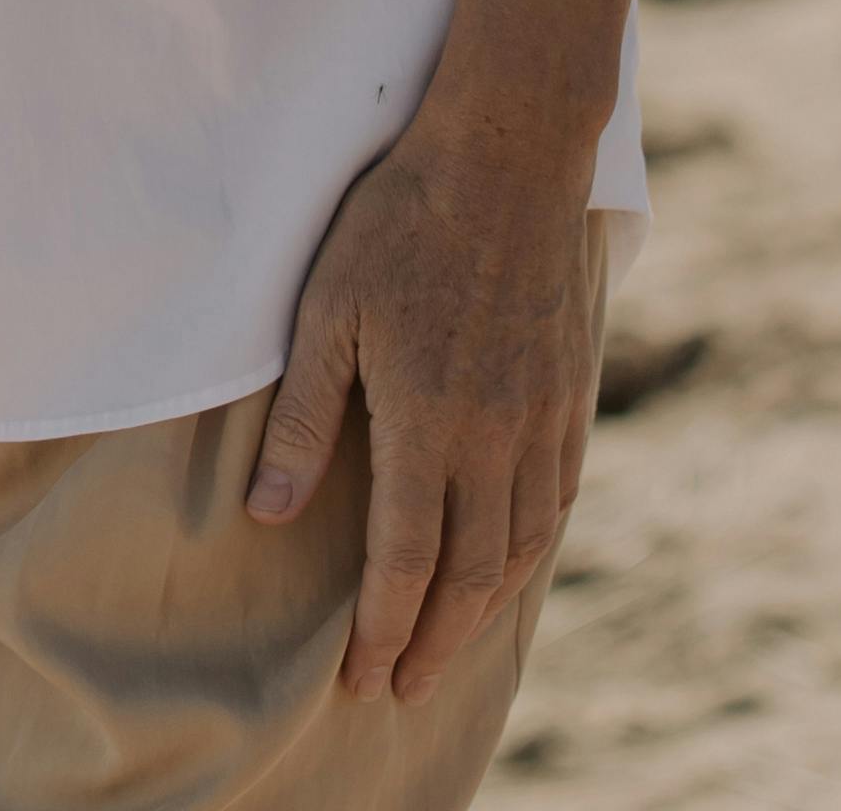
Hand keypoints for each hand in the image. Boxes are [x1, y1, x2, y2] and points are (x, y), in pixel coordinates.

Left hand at [247, 122, 597, 699]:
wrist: (508, 153)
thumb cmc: (400, 222)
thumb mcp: (326, 311)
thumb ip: (303, 420)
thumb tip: (271, 517)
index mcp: (429, 422)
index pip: (406, 560)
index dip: (384, 629)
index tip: (365, 677)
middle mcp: (496, 436)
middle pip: (471, 574)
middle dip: (435, 641)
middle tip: (406, 687)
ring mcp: (543, 416)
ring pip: (524, 546)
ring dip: (486, 608)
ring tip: (452, 644)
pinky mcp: (569, 391)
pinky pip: (559, 496)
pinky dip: (535, 548)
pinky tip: (514, 564)